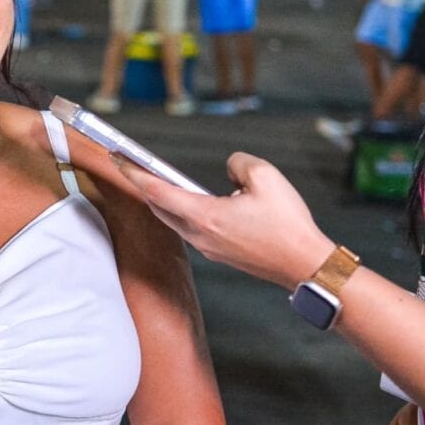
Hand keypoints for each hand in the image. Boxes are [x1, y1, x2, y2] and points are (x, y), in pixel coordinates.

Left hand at [113, 152, 333, 289]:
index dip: (134, 172)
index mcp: (204, 216)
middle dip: (143, 186)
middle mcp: (199, 235)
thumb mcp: (266, 177)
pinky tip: (195, 203)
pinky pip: (192, 229)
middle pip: (159, 207)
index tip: (118, 159)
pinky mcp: (219, 254)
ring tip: (159, 181)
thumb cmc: (288, 226)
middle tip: (132, 166)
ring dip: (164, 201)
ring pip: (174, 220)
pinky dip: (184, 213)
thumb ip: (239, 164)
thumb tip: (230, 168)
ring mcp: (208, 248)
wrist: (305, 265)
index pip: (157, 191)